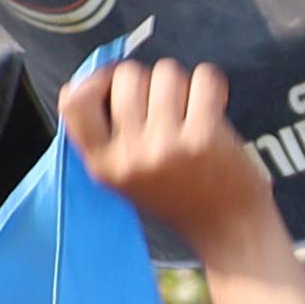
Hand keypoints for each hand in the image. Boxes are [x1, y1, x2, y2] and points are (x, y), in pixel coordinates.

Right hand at [58, 59, 290, 275]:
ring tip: (191, 110)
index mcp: (103, 166)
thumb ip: (106, 135)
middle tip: (165, 104)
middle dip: (148, 79)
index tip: (115, 82)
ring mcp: (166, 145)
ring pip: (165, 72)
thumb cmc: (179, 197)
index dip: (95, 80)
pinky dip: (211, 84)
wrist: (230, 231)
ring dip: (181, 82)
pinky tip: (213, 105)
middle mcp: (130, 155)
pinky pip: (203, 78)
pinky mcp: (204, 138)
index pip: (74, 103)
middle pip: (126, 76)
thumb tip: (95, 76)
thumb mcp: (125, 176)